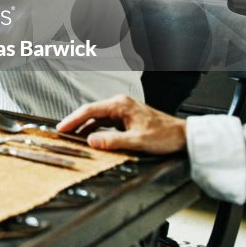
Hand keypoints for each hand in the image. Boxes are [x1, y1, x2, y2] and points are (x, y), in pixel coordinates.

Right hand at [57, 94, 186, 153]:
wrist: (184, 136)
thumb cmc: (165, 136)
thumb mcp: (137, 141)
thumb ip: (113, 141)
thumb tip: (92, 141)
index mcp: (120, 105)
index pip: (90, 110)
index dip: (73, 119)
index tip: (62, 127)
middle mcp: (120, 104)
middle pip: (91, 112)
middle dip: (76, 122)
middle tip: (62, 132)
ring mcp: (123, 110)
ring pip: (97, 117)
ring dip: (85, 126)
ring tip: (73, 135)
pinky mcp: (126, 118)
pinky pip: (105, 121)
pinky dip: (96, 128)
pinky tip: (91, 136)